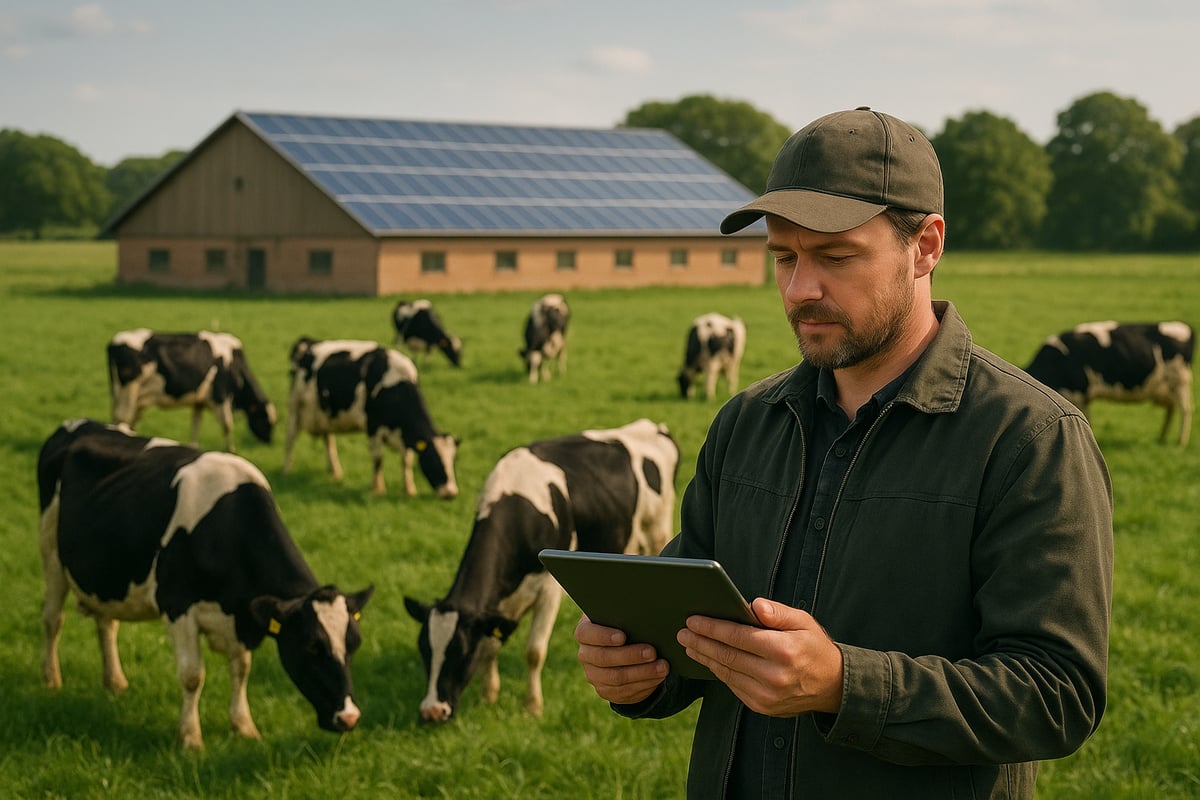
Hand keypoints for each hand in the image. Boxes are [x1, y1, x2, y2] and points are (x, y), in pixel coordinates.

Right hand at [574, 615, 667, 704]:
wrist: (622, 651)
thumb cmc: (624, 626)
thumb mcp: (622, 619)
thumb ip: (627, 616)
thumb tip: (646, 618)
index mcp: (585, 632)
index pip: (586, 634)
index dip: (603, 636)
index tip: (623, 636)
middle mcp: (585, 655)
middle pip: (604, 658)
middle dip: (630, 656)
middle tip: (652, 652)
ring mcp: (594, 675)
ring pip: (616, 677)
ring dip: (642, 672)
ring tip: (662, 666)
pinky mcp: (605, 690)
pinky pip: (625, 691)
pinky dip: (645, 683)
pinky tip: (659, 676)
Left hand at [677, 597, 843, 715]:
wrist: (833, 685)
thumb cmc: (814, 647)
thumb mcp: (803, 622)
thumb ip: (777, 612)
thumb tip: (752, 605)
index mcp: (783, 651)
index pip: (738, 637)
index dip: (712, 628)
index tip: (693, 620)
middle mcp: (774, 675)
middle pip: (727, 656)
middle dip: (701, 642)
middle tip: (682, 633)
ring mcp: (767, 695)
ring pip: (727, 673)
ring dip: (705, 658)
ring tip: (689, 645)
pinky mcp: (763, 706)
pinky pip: (733, 686)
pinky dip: (719, 672)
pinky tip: (709, 660)